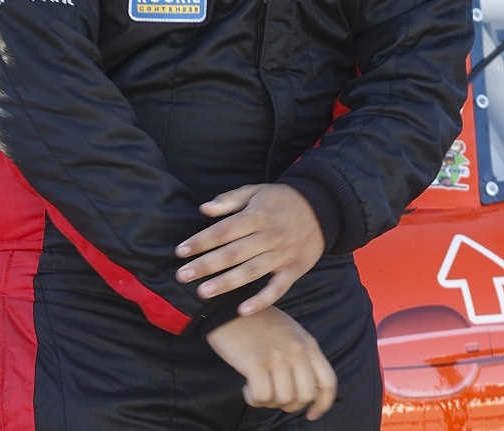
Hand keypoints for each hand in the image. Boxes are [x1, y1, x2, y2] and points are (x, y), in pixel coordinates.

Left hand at [175, 183, 324, 315]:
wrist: (322, 208)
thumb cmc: (281, 200)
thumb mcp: (256, 191)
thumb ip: (230, 200)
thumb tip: (204, 209)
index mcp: (257, 215)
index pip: (224, 230)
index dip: (202, 240)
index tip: (181, 251)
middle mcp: (269, 236)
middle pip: (234, 253)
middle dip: (206, 265)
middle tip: (182, 275)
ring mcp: (282, 255)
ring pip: (251, 272)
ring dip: (227, 283)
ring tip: (203, 292)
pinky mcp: (294, 270)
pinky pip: (278, 289)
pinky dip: (262, 301)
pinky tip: (242, 311)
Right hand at [205, 307, 336, 419]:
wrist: (228, 306)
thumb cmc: (257, 322)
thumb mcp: (290, 332)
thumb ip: (302, 355)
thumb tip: (307, 390)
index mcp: (308, 344)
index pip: (328, 382)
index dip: (323, 404)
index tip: (311, 414)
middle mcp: (297, 350)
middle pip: (305, 395)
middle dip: (290, 405)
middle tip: (274, 398)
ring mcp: (277, 356)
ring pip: (284, 399)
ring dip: (269, 402)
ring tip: (257, 389)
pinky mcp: (256, 362)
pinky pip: (262, 396)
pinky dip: (254, 400)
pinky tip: (247, 389)